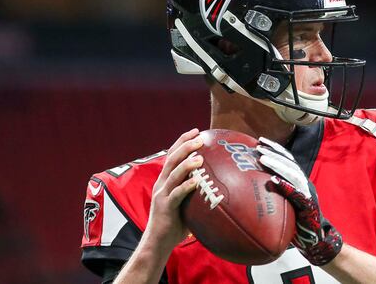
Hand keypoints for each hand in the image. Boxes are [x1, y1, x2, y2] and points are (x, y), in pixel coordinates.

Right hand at [145, 128, 203, 251]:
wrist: (158, 242)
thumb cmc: (175, 223)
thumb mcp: (185, 203)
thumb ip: (195, 191)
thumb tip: (218, 183)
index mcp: (165, 180)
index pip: (172, 155)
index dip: (182, 141)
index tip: (196, 131)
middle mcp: (161, 184)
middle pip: (172, 159)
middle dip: (185, 146)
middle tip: (199, 138)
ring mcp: (162, 195)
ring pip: (173, 174)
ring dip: (186, 164)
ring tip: (199, 157)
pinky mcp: (165, 207)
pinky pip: (176, 194)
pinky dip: (186, 186)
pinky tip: (197, 181)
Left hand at [257, 137, 342, 265]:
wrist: (315, 239)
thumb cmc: (295, 222)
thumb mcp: (282, 204)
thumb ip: (272, 194)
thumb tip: (246, 188)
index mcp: (298, 180)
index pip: (287, 159)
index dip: (275, 148)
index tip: (260, 140)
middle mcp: (304, 183)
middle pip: (289, 163)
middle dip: (274, 152)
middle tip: (258, 147)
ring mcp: (308, 193)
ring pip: (293, 174)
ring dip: (277, 164)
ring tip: (263, 158)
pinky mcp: (309, 205)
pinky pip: (297, 193)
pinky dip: (285, 185)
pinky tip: (273, 180)